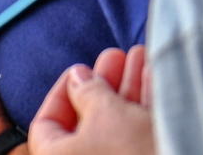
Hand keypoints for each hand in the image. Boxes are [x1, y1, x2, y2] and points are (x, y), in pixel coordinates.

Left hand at [29, 46, 153, 154]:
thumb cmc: (131, 153)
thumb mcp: (105, 112)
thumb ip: (88, 91)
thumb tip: (78, 78)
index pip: (47, 125)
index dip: (62, 93)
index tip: (80, 70)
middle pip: (89, 122)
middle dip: (105, 85)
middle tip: (116, 58)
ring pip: (119, 127)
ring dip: (130, 89)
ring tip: (141, 57)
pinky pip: (141, 136)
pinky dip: (147, 108)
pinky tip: (156, 77)